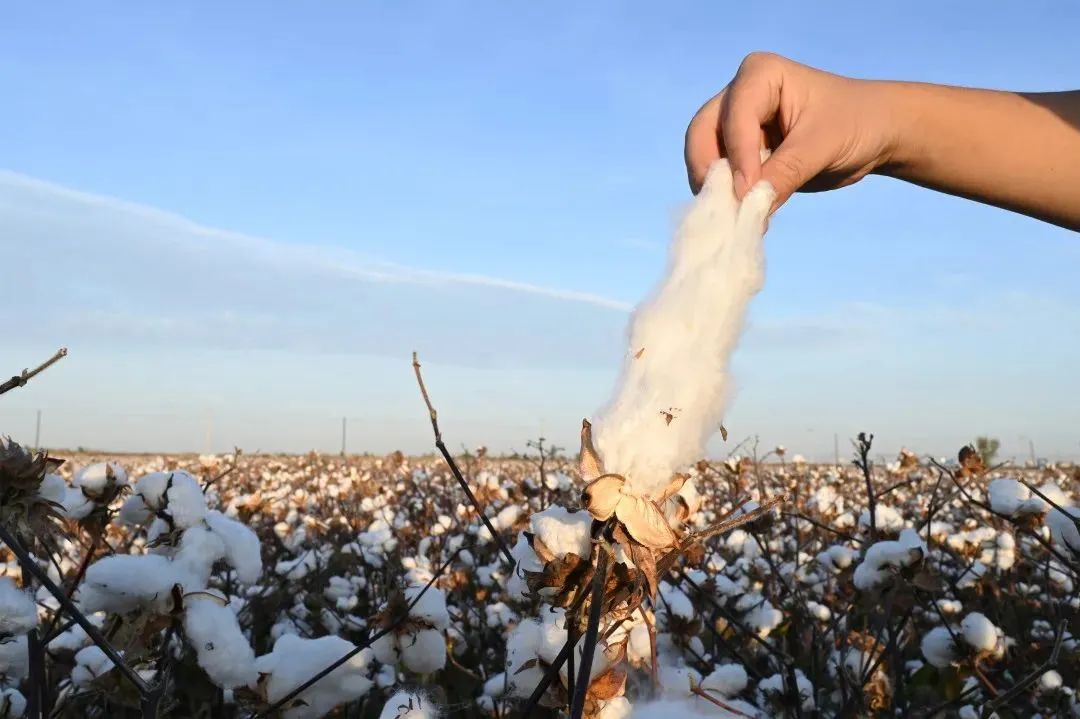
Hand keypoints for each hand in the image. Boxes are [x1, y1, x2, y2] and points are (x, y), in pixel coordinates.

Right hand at [684, 52, 900, 209]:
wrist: (875, 133)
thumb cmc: (856, 124)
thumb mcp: (823, 147)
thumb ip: (785, 173)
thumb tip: (748, 206)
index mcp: (760, 74)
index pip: (735, 116)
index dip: (738, 156)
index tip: (747, 194)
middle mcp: (739, 94)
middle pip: (703, 133)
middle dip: (710, 171)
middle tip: (724, 206)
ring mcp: (736, 123)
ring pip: (704, 157)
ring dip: (716, 189)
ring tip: (736, 216)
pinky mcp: (740, 151)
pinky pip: (720, 175)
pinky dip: (727, 197)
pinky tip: (744, 215)